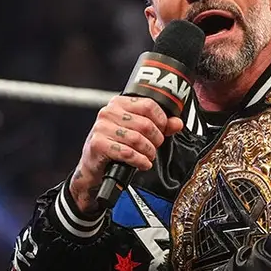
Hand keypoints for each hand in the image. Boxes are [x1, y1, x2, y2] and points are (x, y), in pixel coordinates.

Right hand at [70, 95, 183, 215]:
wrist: (93, 166)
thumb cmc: (115, 146)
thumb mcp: (137, 132)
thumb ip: (159, 126)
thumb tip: (177, 123)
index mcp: (119, 103)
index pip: (149, 105)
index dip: (162, 121)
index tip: (163, 131)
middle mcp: (108, 112)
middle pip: (145, 124)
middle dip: (156, 140)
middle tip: (154, 148)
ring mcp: (101, 128)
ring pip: (137, 139)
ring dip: (148, 152)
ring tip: (148, 157)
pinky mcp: (98, 145)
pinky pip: (127, 153)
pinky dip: (139, 161)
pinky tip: (142, 164)